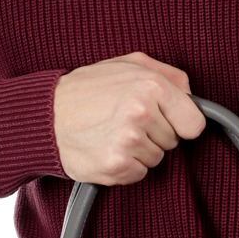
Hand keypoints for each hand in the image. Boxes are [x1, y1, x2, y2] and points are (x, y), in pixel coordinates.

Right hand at [53, 52, 205, 184]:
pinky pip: (139, 174)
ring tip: (112, 133)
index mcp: (150, 84)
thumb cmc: (85, 89)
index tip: (163, 119)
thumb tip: (191, 94)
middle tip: (124, 120)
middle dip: (154, 134)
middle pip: (173, 141)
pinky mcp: (116, 166)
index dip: (180, 122)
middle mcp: (141, 112)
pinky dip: (126, 166)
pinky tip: (106, 148)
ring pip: (157, 158)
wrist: (43, 116)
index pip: (194, 123)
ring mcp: (128, 141)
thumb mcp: (127, 64)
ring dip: (139, 150)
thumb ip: (167, 74)